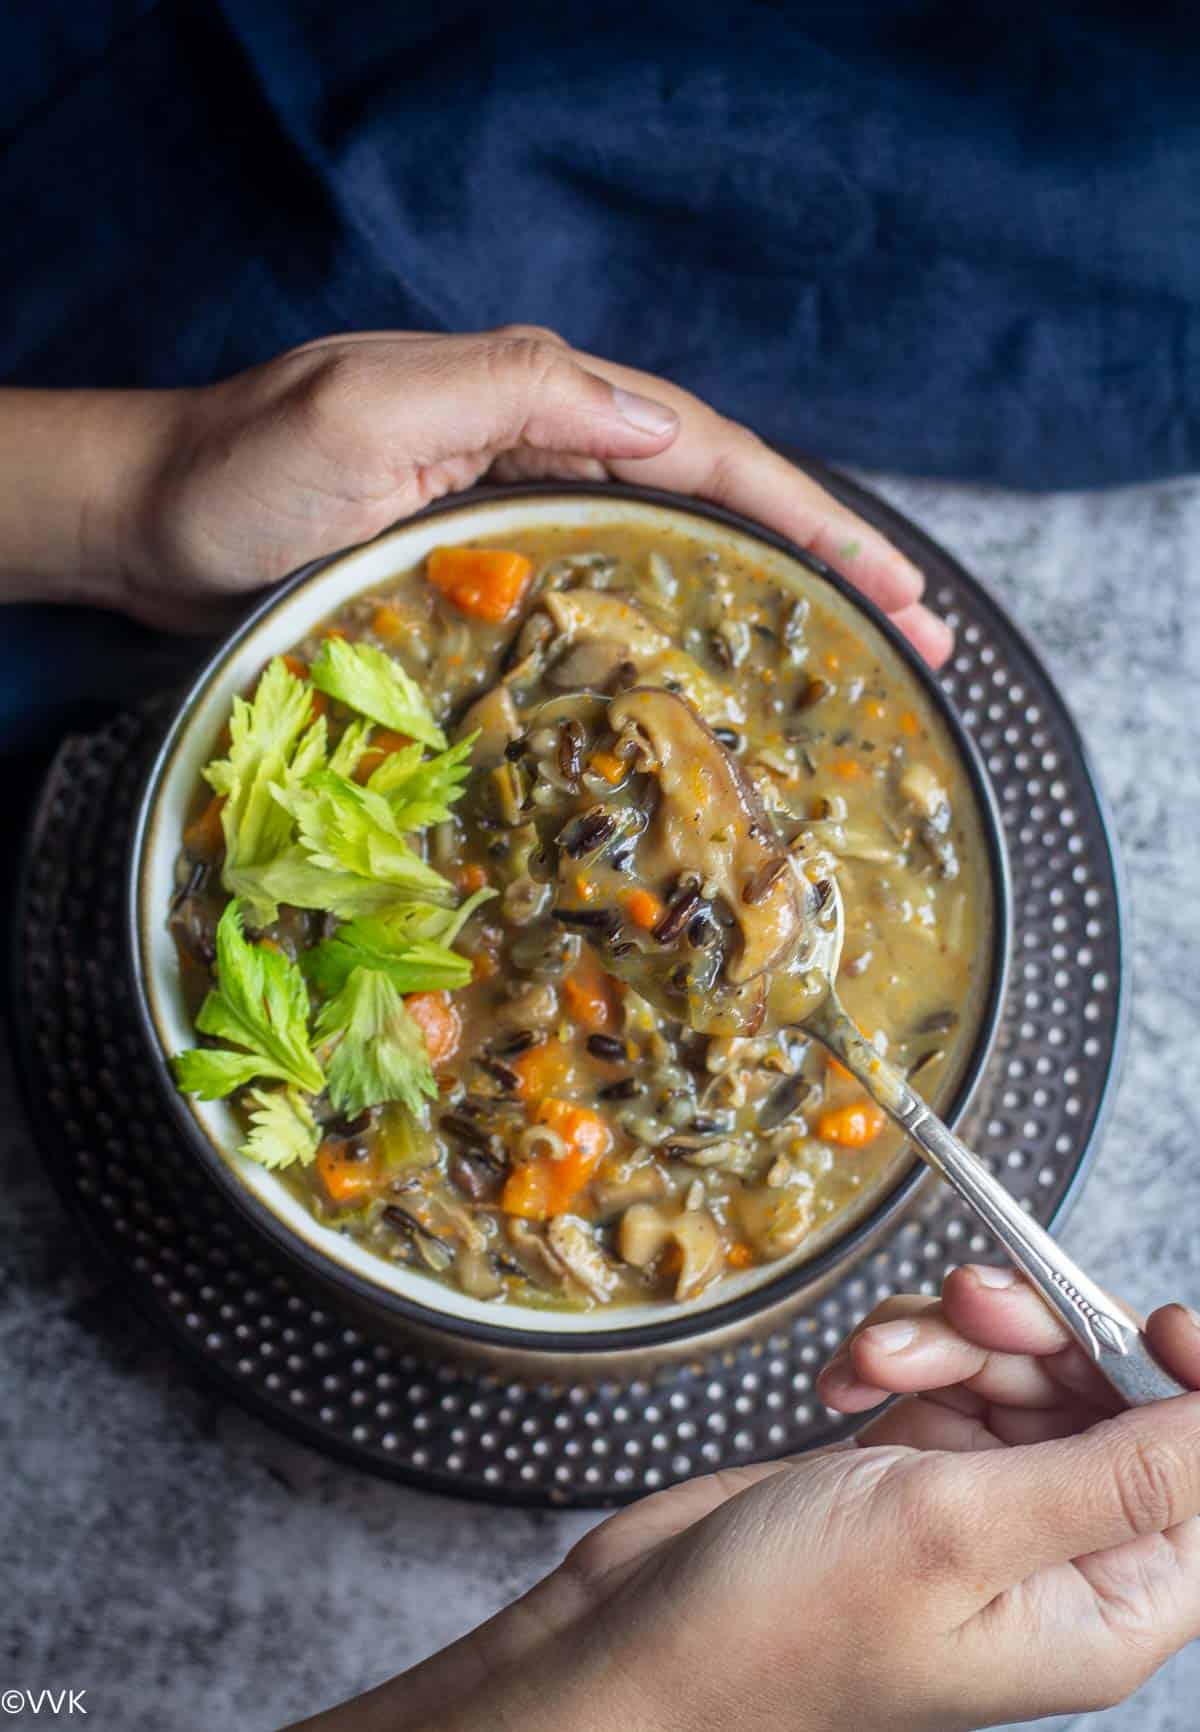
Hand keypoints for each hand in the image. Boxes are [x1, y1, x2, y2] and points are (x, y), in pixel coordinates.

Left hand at [116, 326, 946, 650]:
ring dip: (771, 599)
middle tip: (921, 638)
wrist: (150, 527)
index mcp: (538, 401)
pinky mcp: (491, 570)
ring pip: (677, 550)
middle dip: (827, 560)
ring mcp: (522, 513)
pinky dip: (680, 630)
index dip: (813, 521)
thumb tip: (660, 421)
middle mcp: (545, 449)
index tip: (897, 590)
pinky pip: (612, 594)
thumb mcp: (364, 413)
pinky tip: (714, 675)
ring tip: (857, 661)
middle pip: (720, 500)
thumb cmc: (239, 473)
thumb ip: (506, 395)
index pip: (710, 455)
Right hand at [291, 1268, 1199, 1731]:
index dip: (1187, 1386)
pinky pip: (942, 1374)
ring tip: (874, 1368)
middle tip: (970, 1317)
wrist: (641, 1637)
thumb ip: (1111, 1470)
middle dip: (1032, 1339)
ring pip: (1012, 1370)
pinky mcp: (907, 1467)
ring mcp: (975, 1503)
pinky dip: (897, 1357)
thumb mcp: (959, 1533)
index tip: (1148, 1318)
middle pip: (1100, 1398)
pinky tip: (846, 1383)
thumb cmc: (786, 1623)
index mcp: (1102, 1604)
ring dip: (946, 1343)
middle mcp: (1050, 1552)